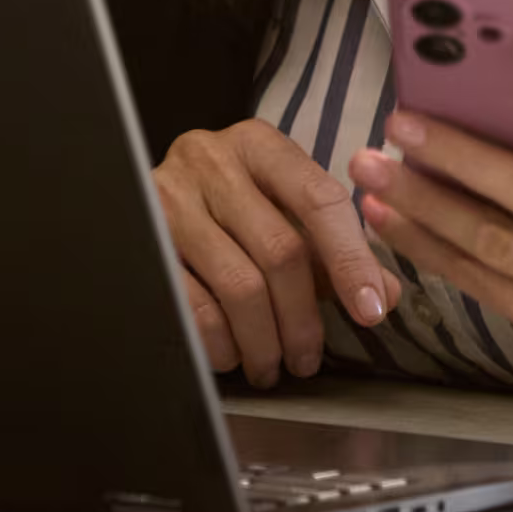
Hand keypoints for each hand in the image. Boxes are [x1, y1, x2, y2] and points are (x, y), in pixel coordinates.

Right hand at [152, 119, 407, 388]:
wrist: (128, 188)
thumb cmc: (225, 205)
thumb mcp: (282, 207)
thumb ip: (336, 247)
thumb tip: (384, 294)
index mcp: (259, 146)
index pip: (320, 200)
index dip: (351, 261)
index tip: (371, 312)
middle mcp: (212, 161)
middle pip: (280, 250)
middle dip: (302, 319)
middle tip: (307, 360)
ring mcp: (170, 199)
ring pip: (239, 286)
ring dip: (264, 341)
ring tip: (271, 365)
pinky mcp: (143, 240)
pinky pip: (193, 307)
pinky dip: (221, 343)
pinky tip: (232, 356)